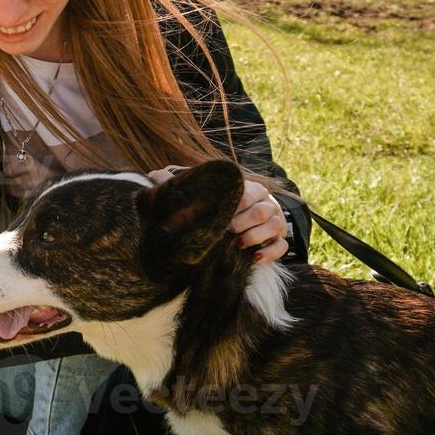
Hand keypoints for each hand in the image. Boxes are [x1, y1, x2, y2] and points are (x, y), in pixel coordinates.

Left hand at [145, 166, 288, 263]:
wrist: (243, 223)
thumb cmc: (218, 208)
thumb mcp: (202, 196)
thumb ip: (182, 186)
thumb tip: (152, 175)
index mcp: (250, 189)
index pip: (248, 192)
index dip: (237, 203)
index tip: (221, 216)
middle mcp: (266, 203)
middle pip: (263, 210)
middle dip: (245, 222)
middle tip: (227, 231)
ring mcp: (275, 222)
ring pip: (275, 227)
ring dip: (256, 237)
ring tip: (238, 245)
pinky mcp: (279, 241)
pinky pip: (282, 247)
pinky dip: (270, 253)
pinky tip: (254, 258)